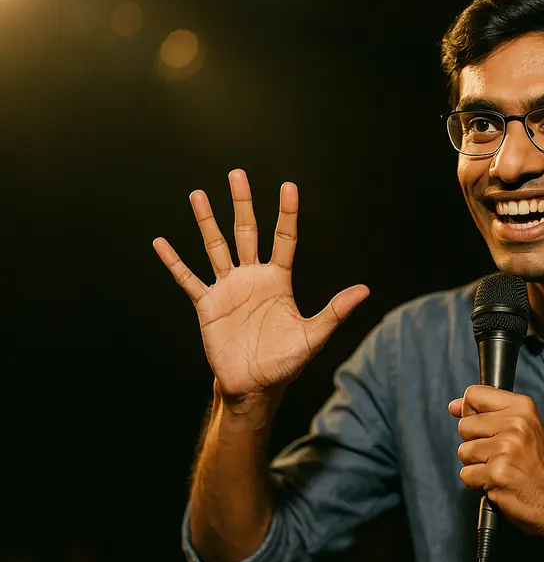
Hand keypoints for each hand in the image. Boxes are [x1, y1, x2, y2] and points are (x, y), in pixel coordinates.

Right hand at [153, 169, 368, 403]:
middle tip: (237, 174)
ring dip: (206, 222)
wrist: (255, 387)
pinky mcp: (207, 305)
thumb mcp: (313, 336)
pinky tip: (161, 242)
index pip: (284, 239)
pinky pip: (188, 279)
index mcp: (279, 280)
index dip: (286, 213)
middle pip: (247, 232)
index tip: (288, 186)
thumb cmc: (286, 362)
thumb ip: (335, 311)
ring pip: (216, 247)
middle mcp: (253, 278)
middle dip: (242, 204)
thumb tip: (364, 290)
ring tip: (198, 194)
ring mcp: (228, 289)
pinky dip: (174, 262)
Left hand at [450, 385, 543, 537]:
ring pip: (463, 451)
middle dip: (475, 443)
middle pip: (464, 425)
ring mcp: (505, 448)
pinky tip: (498, 483)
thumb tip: (453, 406)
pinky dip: (477, 483)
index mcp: (522, 407)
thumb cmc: (538, 467)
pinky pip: (466, 475)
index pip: (474, 395)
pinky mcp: (496, 473)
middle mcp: (515, 424)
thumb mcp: (524, 428)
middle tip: (500, 455)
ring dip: (477, 465)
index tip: (483, 427)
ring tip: (501, 469)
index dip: (470, 412)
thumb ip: (488, 413)